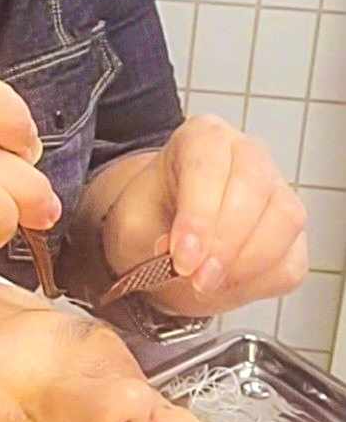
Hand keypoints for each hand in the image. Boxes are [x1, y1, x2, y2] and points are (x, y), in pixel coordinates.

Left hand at [101, 116, 307, 318]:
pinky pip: (291, 259)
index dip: (198, 216)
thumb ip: (149, 236)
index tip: (182, 258)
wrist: (164, 238)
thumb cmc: (151, 217)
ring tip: (208, 283)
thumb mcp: (131, 221)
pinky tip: (228, 285)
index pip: (209, 166)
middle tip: (197, 278)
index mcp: (203, 137)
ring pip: (284, 220)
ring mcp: (277, 191)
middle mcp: (247, 155)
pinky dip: (262, 281)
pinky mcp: (291, 234)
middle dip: (225, 242)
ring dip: (247, 263)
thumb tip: (185, 259)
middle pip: (254, 187)